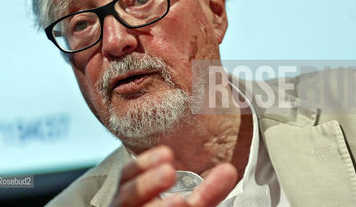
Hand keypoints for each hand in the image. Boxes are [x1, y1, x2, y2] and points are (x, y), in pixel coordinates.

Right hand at [110, 145, 236, 206]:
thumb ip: (206, 193)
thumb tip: (229, 170)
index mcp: (131, 198)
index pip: (128, 176)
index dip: (145, 164)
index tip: (168, 154)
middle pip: (127, 197)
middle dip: (147, 184)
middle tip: (169, 172)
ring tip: (181, 201)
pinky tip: (184, 206)